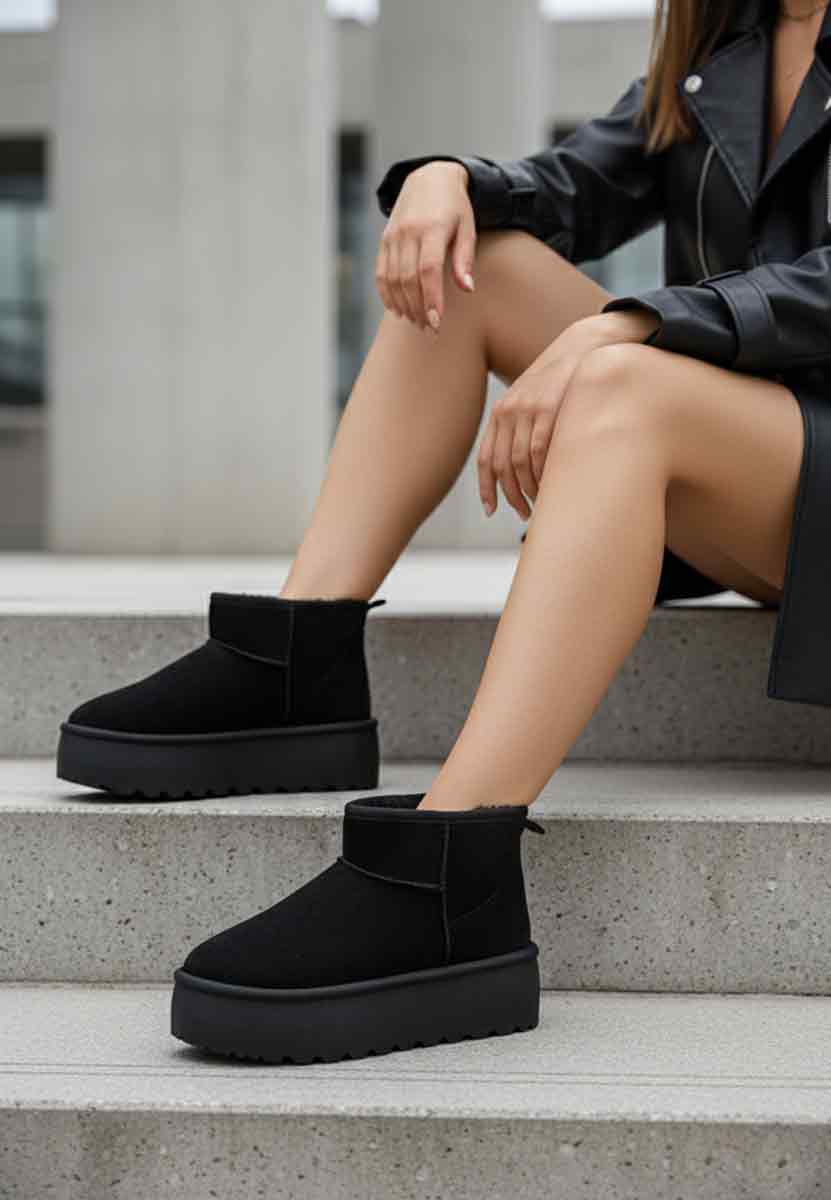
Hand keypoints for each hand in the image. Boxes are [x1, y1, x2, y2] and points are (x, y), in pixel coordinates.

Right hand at [375, 161, 476, 332]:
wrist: (428, 178)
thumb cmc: (455, 208)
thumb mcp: (467, 228)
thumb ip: (464, 259)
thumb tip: (467, 289)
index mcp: (432, 228)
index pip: (428, 270)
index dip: (431, 298)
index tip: (436, 322)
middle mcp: (408, 232)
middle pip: (408, 279)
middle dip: (418, 309)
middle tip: (430, 330)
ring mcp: (393, 237)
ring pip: (392, 280)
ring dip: (404, 306)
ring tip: (417, 322)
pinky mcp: (384, 241)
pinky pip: (381, 274)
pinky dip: (387, 295)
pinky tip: (398, 310)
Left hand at [477, 310, 659, 517]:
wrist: (584, 348)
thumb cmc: (561, 381)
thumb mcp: (533, 400)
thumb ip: (522, 427)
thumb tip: (519, 467)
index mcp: (501, 413)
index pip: (486, 458)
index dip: (486, 488)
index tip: (491, 511)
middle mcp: (509, 411)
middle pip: (501, 466)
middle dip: (510, 495)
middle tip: (523, 513)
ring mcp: (527, 409)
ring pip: (519, 462)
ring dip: (527, 489)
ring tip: (538, 504)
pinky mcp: (548, 408)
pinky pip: (539, 450)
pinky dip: (542, 473)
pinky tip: (549, 486)